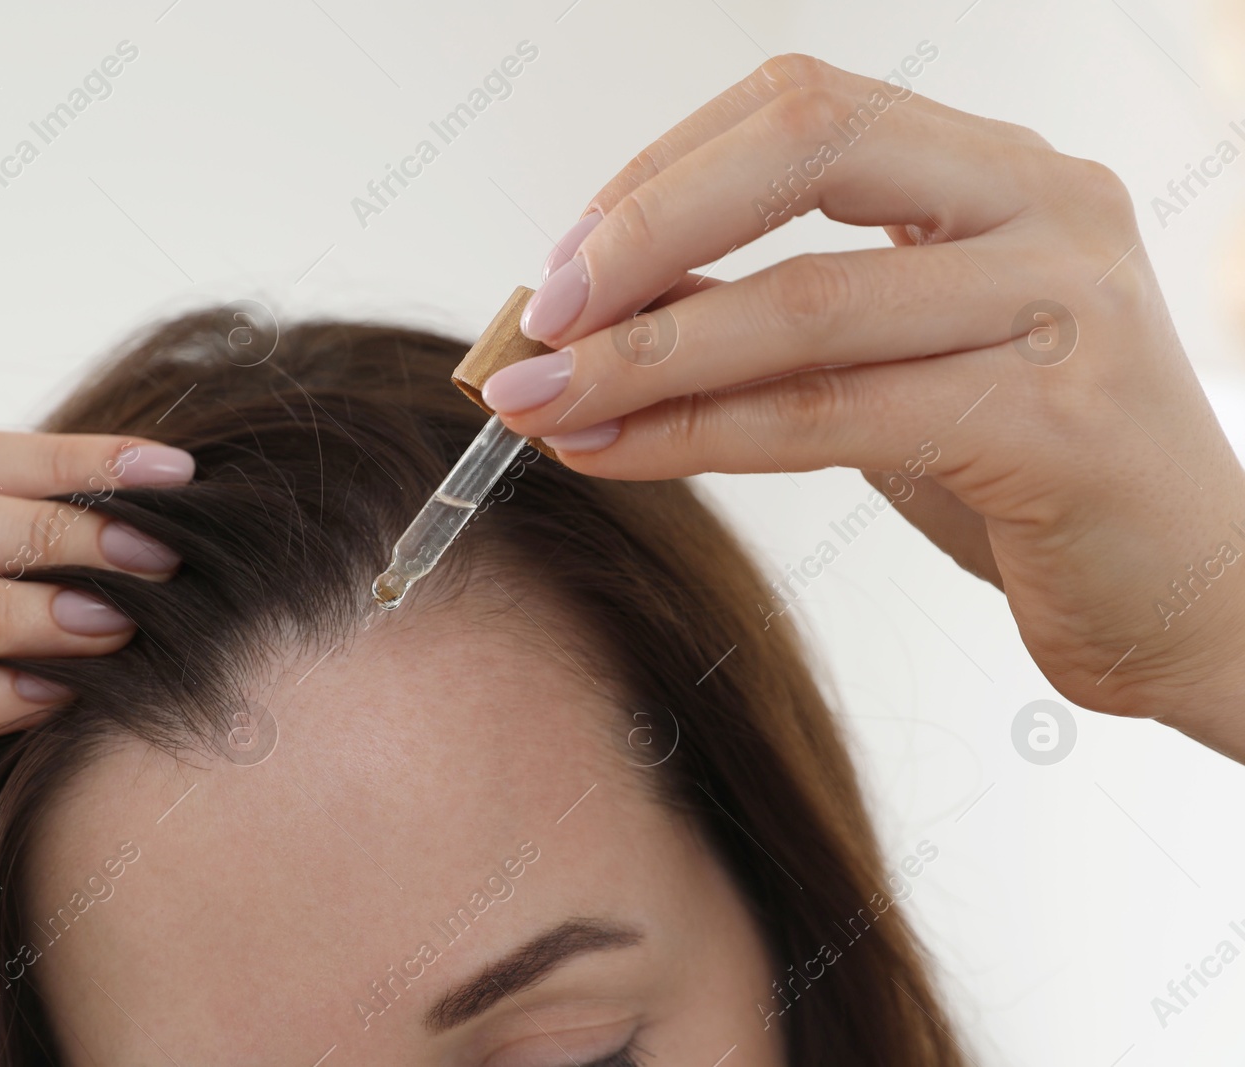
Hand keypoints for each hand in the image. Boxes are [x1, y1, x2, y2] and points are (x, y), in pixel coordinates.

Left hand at [484, 55, 1244, 758]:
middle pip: (807, 147)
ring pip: (806, 302)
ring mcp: (1064, 303)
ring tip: (539, 400)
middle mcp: (1044, 205)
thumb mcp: (895, 366)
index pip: (802, 106)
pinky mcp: (1059, 422)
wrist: (1196, 596)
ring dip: (645, 355)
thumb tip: (606, 300)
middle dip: (643, 230)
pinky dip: (700, 435)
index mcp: (999, 172)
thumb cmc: (1030, 474)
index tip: (566, 260)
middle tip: (543, 315)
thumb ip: (775, 315)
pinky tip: (613, 453)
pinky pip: (833, 414)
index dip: (662, 172)